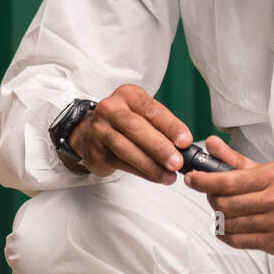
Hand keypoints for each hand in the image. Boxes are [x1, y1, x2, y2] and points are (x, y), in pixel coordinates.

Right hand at [69, 84, 192, 183]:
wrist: (88, 133)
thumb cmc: (123, 122)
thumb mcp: (141, 114)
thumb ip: (160, 127)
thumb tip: (184, 147)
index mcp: (128, 95)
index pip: (151, 110)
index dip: (170, 126)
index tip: (185, 141)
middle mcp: (111, 109)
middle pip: (136, 128)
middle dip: (159, 147)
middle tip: (177, 162)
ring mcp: (100, 130)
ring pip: (126, 148)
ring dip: (151, 165)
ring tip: (168, 175)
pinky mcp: (96, 151)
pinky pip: (121, 163)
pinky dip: (141, 172)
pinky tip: (155, 177)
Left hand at [184, 136, 273, 258]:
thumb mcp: (273, 170)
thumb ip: (238, 160)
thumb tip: (212, 145)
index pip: (228, 180)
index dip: (204, 181)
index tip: (191, 179)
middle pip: (226, 203)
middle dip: (211, 200)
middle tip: (210, 196)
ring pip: (231, 224)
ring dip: (219, 218)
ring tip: (221, 211)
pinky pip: (241, 241)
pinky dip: (227, 235)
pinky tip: (227, 228)